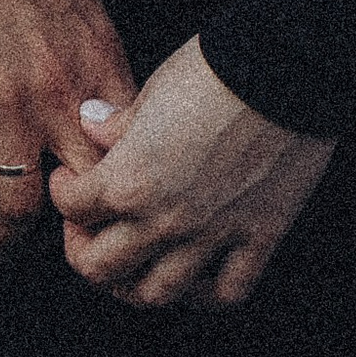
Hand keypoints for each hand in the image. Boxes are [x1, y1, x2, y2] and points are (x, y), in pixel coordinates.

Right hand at [0, 0, 136, 260]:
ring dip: (10, 238)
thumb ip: (94, 54)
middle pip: (85, 183)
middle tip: (67, 246)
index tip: (113, 204)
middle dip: (80, 225)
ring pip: (20, 204)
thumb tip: (109, 102)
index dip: (124, 182)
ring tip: (2, 249)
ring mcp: (5, 104)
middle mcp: (59, 88)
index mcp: (95, 56)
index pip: (128, 142)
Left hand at [51, 36, 335, 309]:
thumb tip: (90, 124)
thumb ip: (118, 121)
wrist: (291, 62)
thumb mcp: (155, 86)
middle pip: (101, 269)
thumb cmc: (219, 65)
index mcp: (131, 178)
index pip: (74, 207)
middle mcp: (165, 218)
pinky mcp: (260, 235)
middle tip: (89, 231)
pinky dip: (208, 293)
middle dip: (84, 251)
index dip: (65, 192)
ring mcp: (213, 233)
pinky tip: (199, 278)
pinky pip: (228, 290)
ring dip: (135, 285)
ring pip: (158, 293)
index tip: (72, 180)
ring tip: (135, 266)